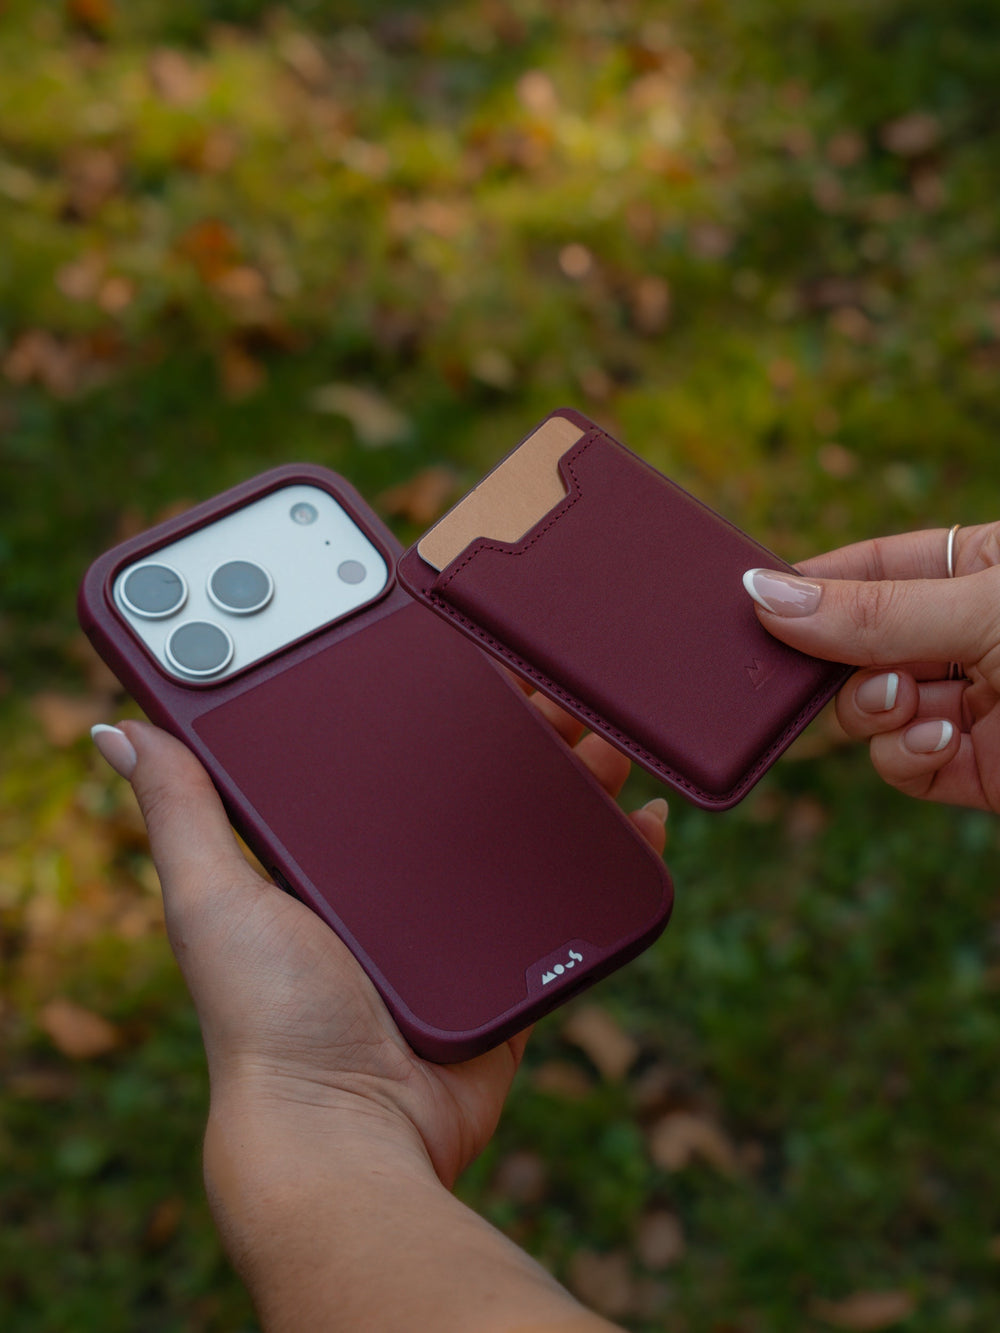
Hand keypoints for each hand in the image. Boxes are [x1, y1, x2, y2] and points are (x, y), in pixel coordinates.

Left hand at [91, 709, 666, 1190]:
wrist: (355, 1134)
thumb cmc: (271, 1022)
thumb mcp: (214, 901)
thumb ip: (183, 814)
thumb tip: (119, 729)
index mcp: (328, 850)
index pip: (377, 748)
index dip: (409, 689)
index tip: (443, 629)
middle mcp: (393, 876)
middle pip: (461, 774)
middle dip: (506, 716)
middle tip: (541, 665)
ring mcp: (457, 916)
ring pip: (523, 819)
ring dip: (565, 765)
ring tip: (599, 718)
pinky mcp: (511, 958)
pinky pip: (567, 888)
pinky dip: (605, 845)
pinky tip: (635, 811)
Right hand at [743, 522, 999, 810]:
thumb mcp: (983, 611)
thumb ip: (876, 611)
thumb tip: (764, 597)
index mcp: (978, 569)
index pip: (870, 566)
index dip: (813, 585)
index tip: (753, 601)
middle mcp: (966, 634)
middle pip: (852, 644)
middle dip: (835, 659)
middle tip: (811, 666)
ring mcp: (968, 705)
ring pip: (866, 707)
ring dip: (873, 708)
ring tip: (904, 702)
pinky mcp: (971, 769)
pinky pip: (898, 763)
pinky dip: (904, 756)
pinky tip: (941, 744)